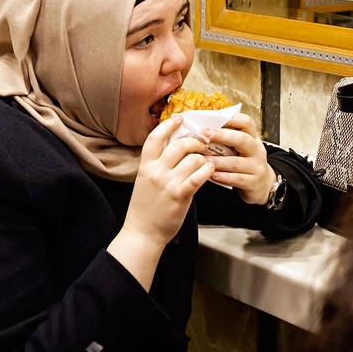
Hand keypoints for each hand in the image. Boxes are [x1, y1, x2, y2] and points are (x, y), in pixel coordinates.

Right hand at [124, 116, 214, 246]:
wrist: (142, 233)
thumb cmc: (146, 208)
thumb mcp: (144, 181)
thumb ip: (157, 165)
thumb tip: (175, 149)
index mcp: (145, 166)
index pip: (155, 137)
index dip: (168, 125)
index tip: (180, 118)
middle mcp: (155, 171)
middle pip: (179, 145)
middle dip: (195, 142)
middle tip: (203, 145)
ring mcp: (167, 183)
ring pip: (193, 159)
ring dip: (204, 159)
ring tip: (206, 163)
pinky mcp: (179, 195)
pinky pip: (199, 176)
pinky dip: (208, 171)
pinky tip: (210, 171)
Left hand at [200, 113, 275, 205]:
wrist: (261, 184)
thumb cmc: (244, 161)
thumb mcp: (240, 147)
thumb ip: (227, 139)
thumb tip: (203, 129)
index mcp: (253, 137)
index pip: (246, 122)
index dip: (231, 119)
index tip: (213, 118)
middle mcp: (257, 150)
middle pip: (242, 140)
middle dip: (222, 136)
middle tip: (205, 134)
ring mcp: (257, 166)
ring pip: (236, 162)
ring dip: (218, 160)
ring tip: (203, 159)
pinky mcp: (253, 182)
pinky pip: (237, 179)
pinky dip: (223, 177)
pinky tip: (212, 174)